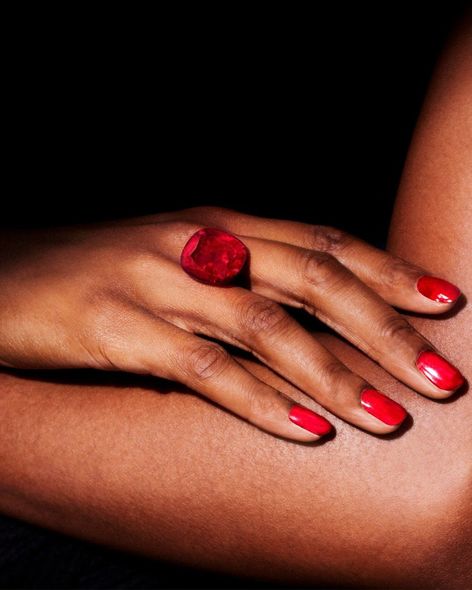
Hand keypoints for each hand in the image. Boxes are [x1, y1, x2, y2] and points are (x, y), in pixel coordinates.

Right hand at [0, 207, 463, 440]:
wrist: (9, 275)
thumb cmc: (103, 268)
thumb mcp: (181, 257)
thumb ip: (242, 273)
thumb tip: (313, 308)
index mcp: (219, 221)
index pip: (322, 241)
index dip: (387, 270)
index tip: (443, 302)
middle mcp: (198, 244)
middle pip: (311, 281)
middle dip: (382, 328)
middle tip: (441, 375)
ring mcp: (158, 284)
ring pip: (265, 327)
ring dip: (334, 375)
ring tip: (390, 416)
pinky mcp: (118, 328)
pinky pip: (203, 368)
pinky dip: (260, 401)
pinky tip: (306, 431)